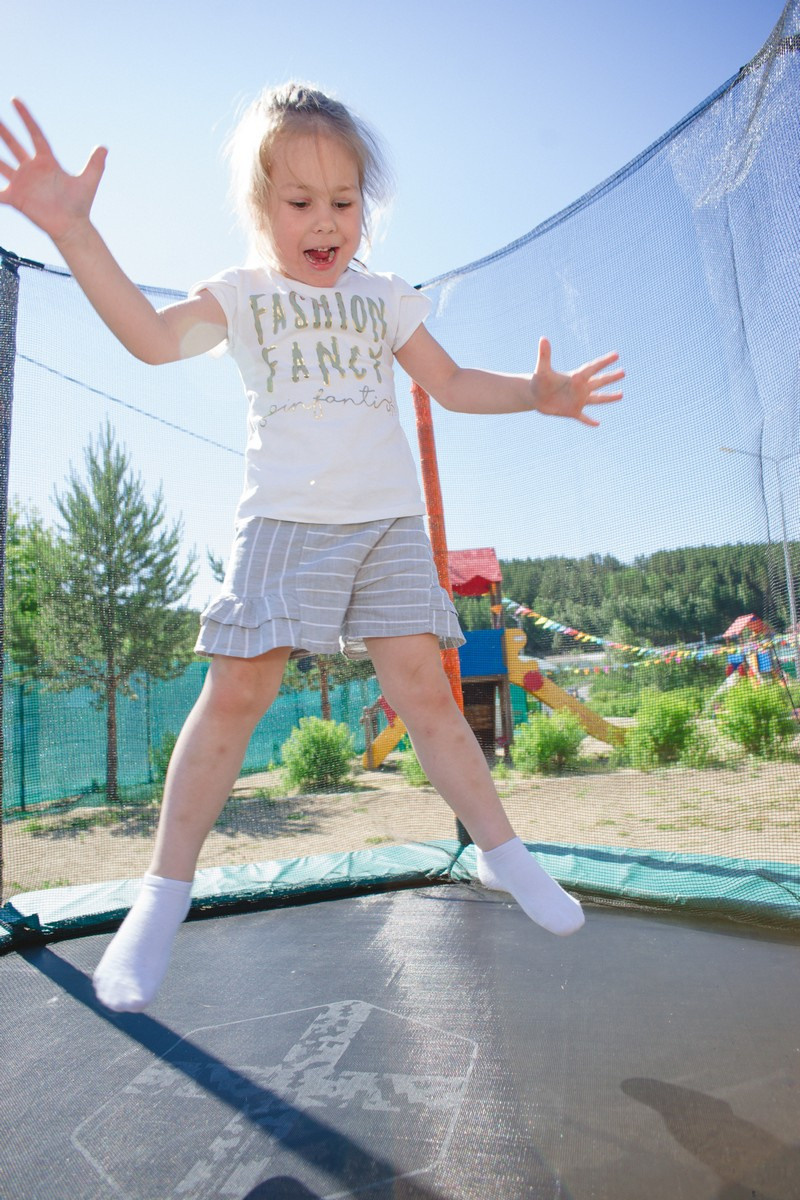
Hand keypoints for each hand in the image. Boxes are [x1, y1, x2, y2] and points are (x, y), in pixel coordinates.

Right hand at [0, 99, 106, 243]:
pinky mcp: (15, 198)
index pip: (35, 134)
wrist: (71, 227)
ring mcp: (22, 183)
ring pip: (1, 164)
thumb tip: (104, 147)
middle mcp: (32, 169)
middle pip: (14, 145)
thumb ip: (95, 164)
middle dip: (3, 131)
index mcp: (47, 162)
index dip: (26, 117)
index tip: (15, 100)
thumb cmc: (79, 205)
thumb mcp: (88, 181)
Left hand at [532, 337, 623, 426]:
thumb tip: (543, 338)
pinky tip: (597, 424)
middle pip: (598, 382)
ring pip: (596, 399)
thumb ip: (545, 355)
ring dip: (608, 398)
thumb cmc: (538, 381)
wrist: (533, 395)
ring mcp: (577, 401)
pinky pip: (583, 417)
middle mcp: (579, 388)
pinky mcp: (571, 412)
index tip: (616, 355)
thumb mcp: (542, 369)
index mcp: (575, 377)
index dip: (603, 362)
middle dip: (610, 378)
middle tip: (623, 372)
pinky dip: (589, 421)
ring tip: (621, 395)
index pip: (592, 369)